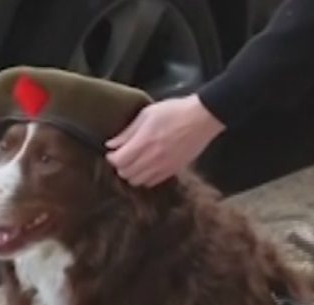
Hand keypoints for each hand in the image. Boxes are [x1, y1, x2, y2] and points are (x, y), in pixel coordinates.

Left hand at [106, 94, 225, 187]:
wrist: (202, 118)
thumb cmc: (174, 111)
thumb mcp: (147, 114)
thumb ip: (128, 132)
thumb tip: (111, 145)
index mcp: (143, 142)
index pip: (118, 161)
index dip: (111, 158)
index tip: (113, 152)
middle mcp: (151, 158)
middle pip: (125, 174)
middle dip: (120, 166)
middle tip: (123, 157)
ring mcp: (163, 167)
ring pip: (137, 182)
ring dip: (132, 174)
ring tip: (134, 163)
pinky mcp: (173, 171)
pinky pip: (152, 183)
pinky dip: (145, 178)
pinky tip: (147, 167)